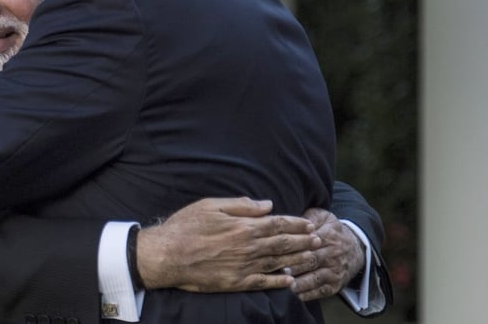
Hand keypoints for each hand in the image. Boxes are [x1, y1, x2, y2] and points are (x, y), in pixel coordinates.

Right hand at [136, 197, 320, 292]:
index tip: (310, 223)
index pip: (279, 223)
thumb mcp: (211, 205)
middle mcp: (250, 247)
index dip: (297, 223)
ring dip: (298, 259)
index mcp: (245, 226)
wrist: (168, 255)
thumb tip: (267, 204)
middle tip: (319, 240)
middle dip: (304, 241)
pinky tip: (290, 280)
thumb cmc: (186, 226)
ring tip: (312, 257)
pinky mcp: (237, 282)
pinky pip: (264, 282)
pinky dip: (279, 281)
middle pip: (284, 243)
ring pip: (279, 262)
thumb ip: (241, 204)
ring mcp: (245, 266)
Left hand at [290, 208, 365, 300]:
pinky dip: (309, 294)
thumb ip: (309, 217)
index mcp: (329, 235)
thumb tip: (292, 221)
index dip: (296, 247)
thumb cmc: (331, 231)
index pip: (310, 242)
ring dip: (301, 283)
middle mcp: (333, 254)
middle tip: (280, 270)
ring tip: (287, 285)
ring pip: (316, 278)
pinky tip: (296, 295)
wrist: (356, 248)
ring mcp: (335, 271)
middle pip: (312, 261)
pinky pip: (321, 291)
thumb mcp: (324, 217)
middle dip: (296, 266)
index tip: (281, 251)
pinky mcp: (335, 285)